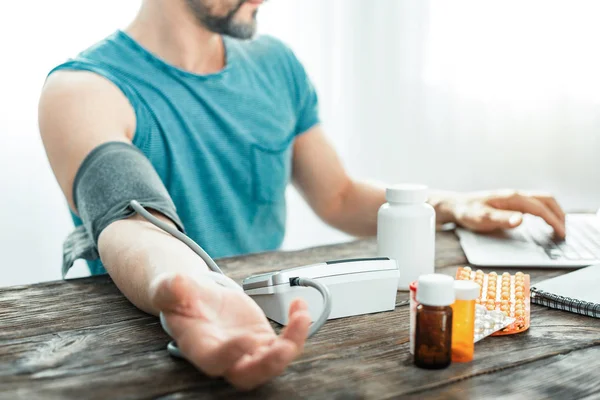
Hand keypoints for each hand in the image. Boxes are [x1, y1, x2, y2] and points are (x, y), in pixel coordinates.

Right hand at [151, 274, 310, 389]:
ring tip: (302, 316)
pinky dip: (298, 327)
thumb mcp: (170, 288)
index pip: (216, 362)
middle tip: (285, 348)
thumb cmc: (182, 298)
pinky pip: (287, 342)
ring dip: (292, 344)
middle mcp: (226, 356)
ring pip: (274, 362)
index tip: (246, 339)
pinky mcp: (263, 340)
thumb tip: (176, 284)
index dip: (231, 355)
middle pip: (249, 375)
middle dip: (270, 366)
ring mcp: (248, 351)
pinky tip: (299, 305)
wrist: (198, 298)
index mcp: (200, 347)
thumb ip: (170, 289)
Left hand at [437, 190, 565, 237]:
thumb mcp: (482, 218)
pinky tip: (544, 221)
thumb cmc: (468, 212)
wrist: (456, 205)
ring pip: (542, 200)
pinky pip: (535, 203)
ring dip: (554, 211)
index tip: (561, 234)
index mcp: (511, 198)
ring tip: (559, 227)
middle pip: (546, 200)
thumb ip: (502, 220)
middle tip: (564, 232)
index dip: (553, 221)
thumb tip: (520, 220)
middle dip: (559, 214)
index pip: (540, 208)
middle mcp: (515, 195)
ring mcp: (514, 197)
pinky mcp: (511, 201)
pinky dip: (546, 210)